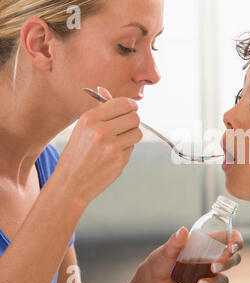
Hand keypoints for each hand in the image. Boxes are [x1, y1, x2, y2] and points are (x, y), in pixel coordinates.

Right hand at [54, 87, 142, 204]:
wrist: (70, 183)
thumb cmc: (76, 153)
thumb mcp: (82, 128)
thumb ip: (99, 111)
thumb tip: (105, 90)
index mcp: (90, 119)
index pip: (123, 103)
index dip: (131, 105)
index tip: (131, 108)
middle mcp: (101, 131)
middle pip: (135, 117)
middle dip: (133, 121)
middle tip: (125, 126)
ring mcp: (112, 147)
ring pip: (137, 132)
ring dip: (132, 135)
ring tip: (118, 140)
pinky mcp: (120, 161)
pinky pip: (132, 148)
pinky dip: (126, 150)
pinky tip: (112, 155)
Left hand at [134, 227, 243, 282]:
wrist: (154, 280)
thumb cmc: (162, 259)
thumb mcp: (167, 249)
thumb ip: (175, 241)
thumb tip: (183, 231)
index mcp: (208, 244)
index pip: (231, 238)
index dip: (236, 241)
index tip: (232, 247)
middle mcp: (213, 259)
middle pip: (233, 259)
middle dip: (228, 263)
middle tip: (214, 266)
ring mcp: (209, 276)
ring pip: (224, 280)